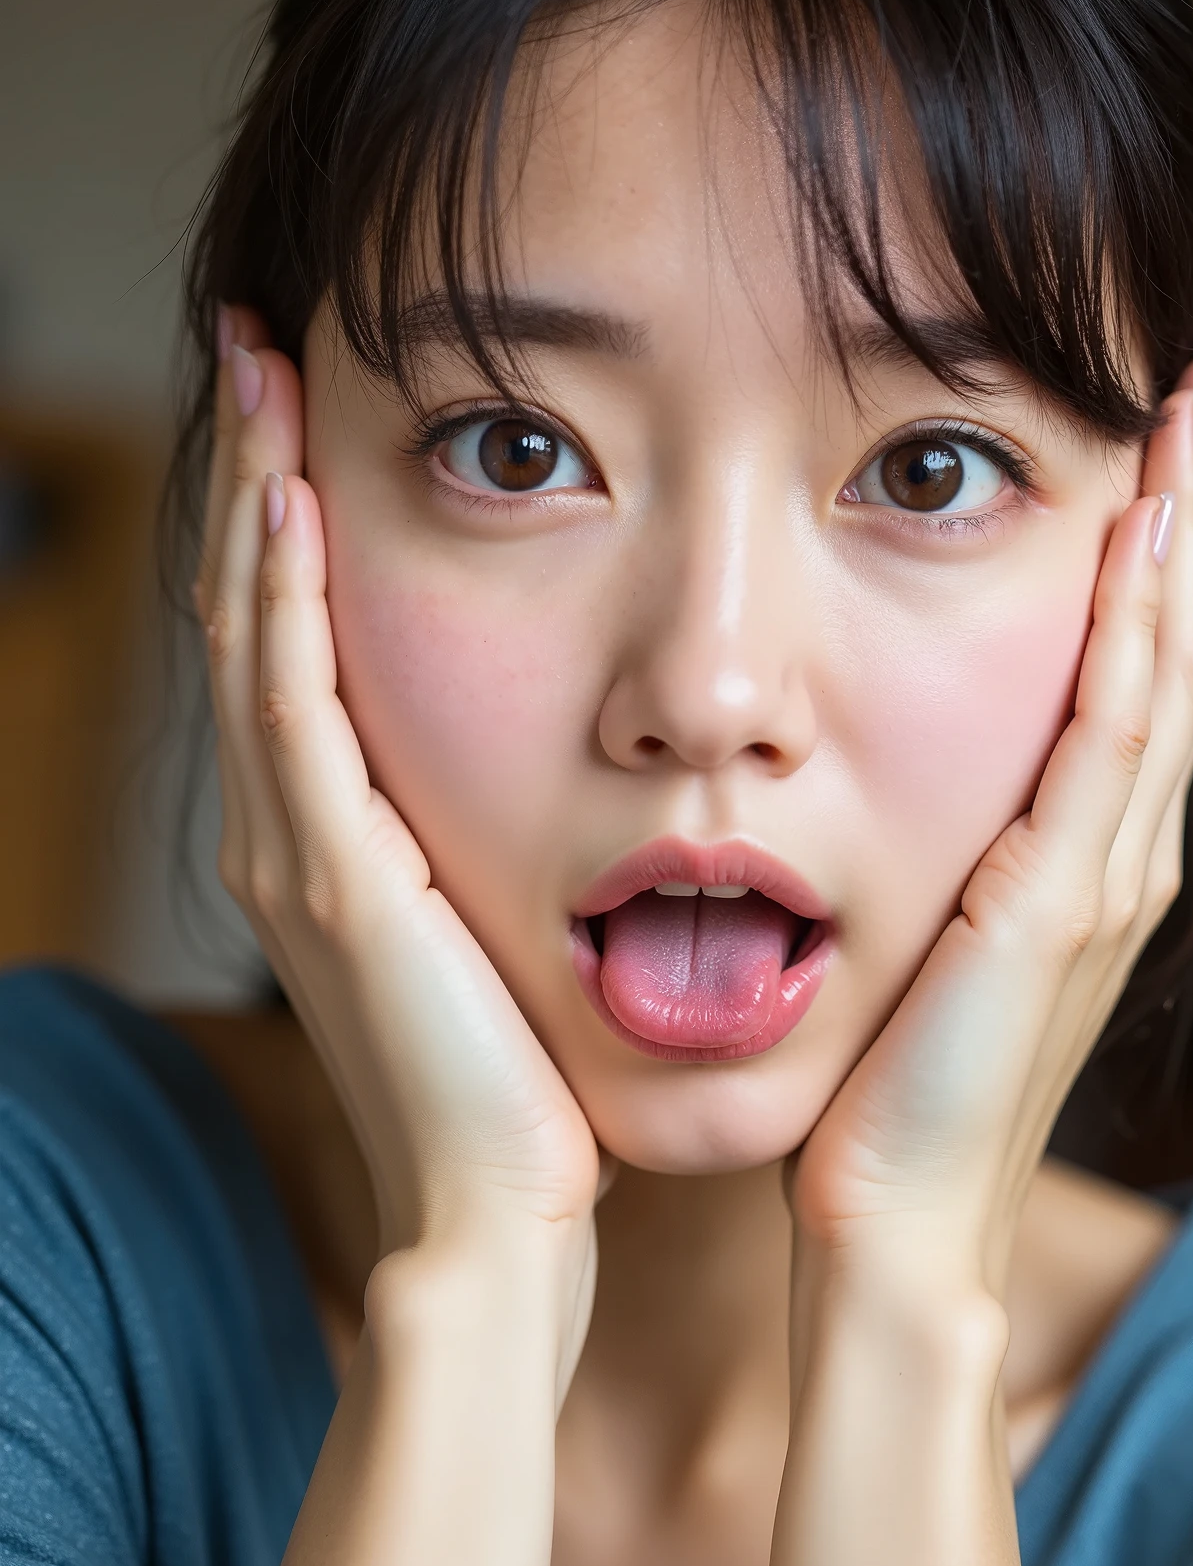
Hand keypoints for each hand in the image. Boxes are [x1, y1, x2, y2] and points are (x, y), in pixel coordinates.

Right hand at [196, 313, 602, 1361]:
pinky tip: (290, 497)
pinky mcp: (329, 871)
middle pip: (250, 607)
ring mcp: (293, 849)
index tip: (305, 411)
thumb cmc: (521, 1088)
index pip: (290, 639)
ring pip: (253, 629)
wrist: (497, 1221)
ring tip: (261, 372)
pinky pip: (292, 700)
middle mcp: (285, 830)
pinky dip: (282, 594)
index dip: (284, 521)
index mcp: (327, 840)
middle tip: (261, 345)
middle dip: (250, 471)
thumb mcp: (496, 934)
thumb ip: (489, 846)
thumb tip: (570, 770)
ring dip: (254, 495)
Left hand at [790, 353, 1192, 1295]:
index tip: (1157, 437)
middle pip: (1184, 643)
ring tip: (1190, 411)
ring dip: (1180, 533)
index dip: (1163, 550)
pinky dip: (1135, 624)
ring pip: (1169, 666)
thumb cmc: (896, 1095)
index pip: (1147, 668)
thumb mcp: (932, 943)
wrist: (894, 1226)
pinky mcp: (1060, 900)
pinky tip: (1137, 530)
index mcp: (1090, 857)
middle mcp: (1121, 851)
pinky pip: (1112, 730)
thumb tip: (899, 773)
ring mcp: (1106, 874)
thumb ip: (950, 855)